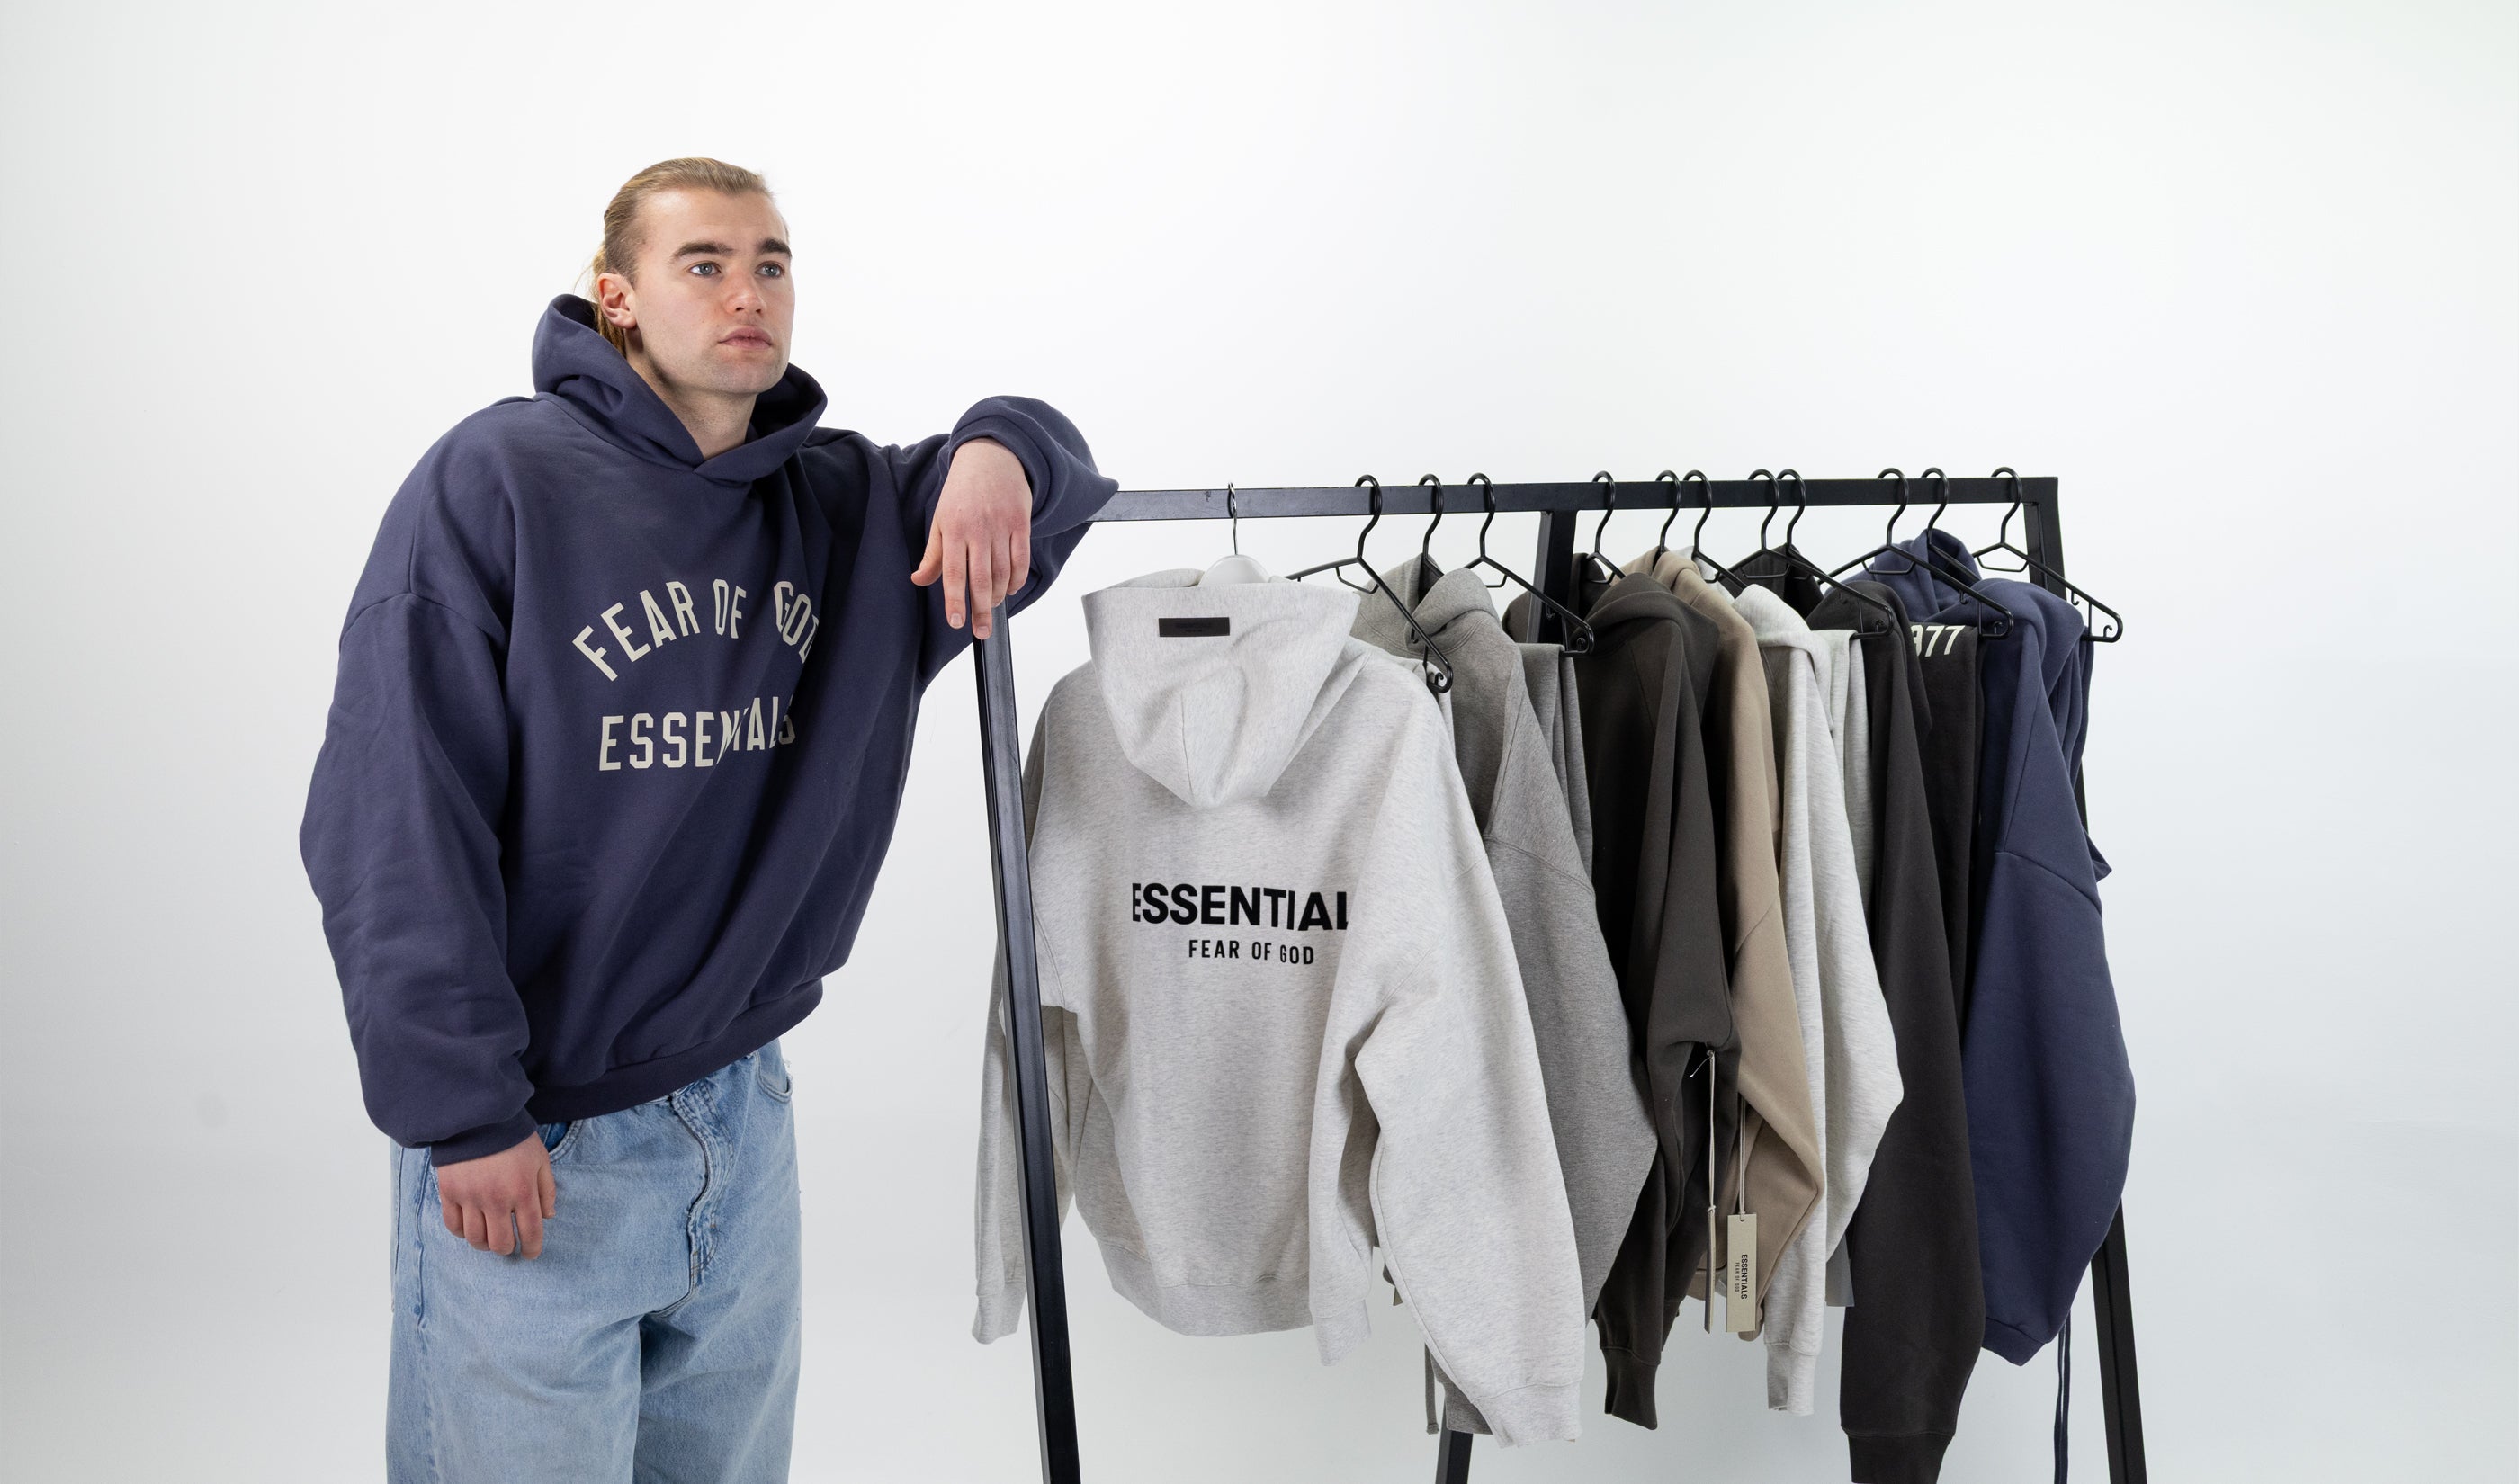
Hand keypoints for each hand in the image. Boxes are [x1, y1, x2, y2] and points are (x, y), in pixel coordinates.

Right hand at [435, 1132, 557, 1257]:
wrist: (478, 1117)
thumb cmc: (513, 1138)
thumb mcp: (540, 1159)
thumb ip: (546, 1189)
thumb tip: (548, 1216)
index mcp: (523, 1191)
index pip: (530, 1232)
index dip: (532, 1248)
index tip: (531, 1253)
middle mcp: (496, 1199)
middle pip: (500, 1243)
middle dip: (507, 1248)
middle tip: (509, 1244)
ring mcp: (470, 1198)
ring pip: (476, 1239)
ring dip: (484, 1244)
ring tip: (489, 1237)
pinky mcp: (449, 1193)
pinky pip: (453, 1226)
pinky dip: (462, 1233)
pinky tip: (470, 1228)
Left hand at [912, 437, 1031, 639]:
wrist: (991, 458)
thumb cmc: (962, 491)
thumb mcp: (940, 519)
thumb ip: (933, 554)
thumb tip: (919, 580)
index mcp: (954, 528)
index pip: (953, 572)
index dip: (955, 599)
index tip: (957, 622)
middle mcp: (979, 529)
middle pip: (981, 579)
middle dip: (980, 609)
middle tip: (981, 632)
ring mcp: (1002, 527)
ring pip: (1003, 573)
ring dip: (998, 596)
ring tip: (991, 607)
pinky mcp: (1021, 524)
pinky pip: (1022, 560)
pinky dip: (1017, 580)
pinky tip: (1010, 589)